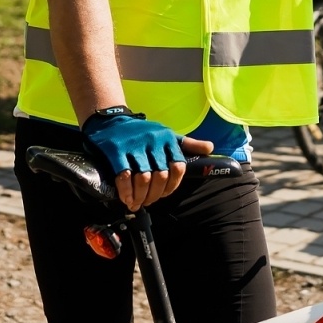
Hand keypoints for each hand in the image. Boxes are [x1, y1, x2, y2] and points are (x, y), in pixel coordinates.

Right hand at [81, 111, 209, 209]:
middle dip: (155, 194)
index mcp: (167, 139)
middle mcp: (153, 141)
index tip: (164, 194)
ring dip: (141, 196)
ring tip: (137, 203)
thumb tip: (210, 148)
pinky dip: (126, 191)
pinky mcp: (116, 150)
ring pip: (143, 178)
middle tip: (148, 202)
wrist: (111, 118)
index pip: (178, 166)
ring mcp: (134, 146)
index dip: (172, 185)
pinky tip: (126, 199)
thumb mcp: (167, 134)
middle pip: (160, 176)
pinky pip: (124, 175)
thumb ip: (188, 144)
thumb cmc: (143, 131)